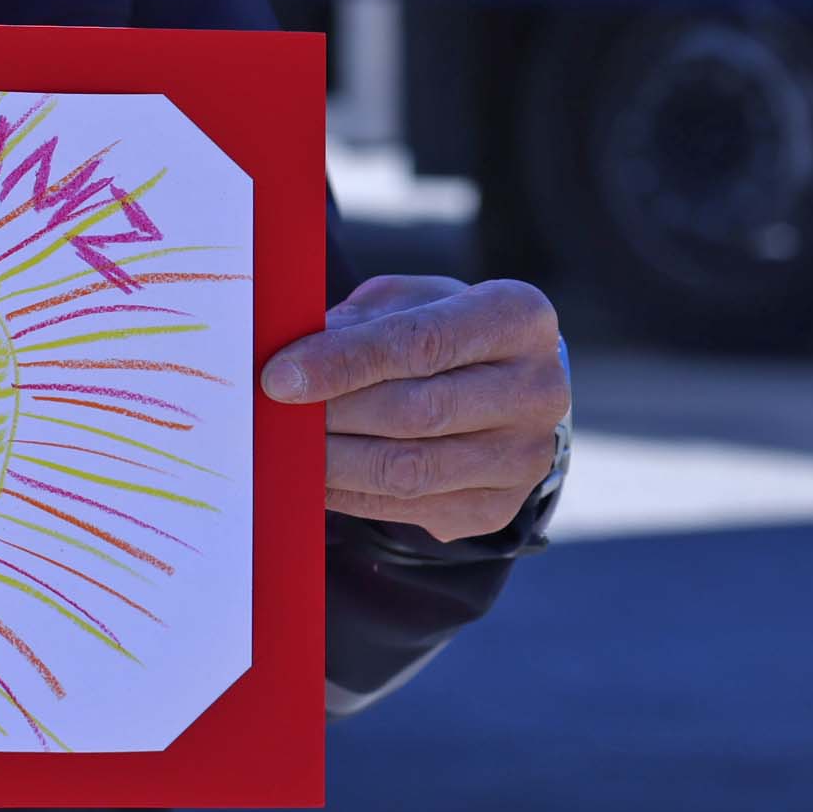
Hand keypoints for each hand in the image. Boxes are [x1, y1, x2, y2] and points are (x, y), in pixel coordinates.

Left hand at [260, 275, 567, 543]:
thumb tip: (295, 363)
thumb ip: (359, 324)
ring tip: (286, 447)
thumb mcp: (409, 303)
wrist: (501, 393)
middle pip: (417, 411)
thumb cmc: (443, 334)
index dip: (345, 361)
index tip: (279, 376)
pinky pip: (407, 508)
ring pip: (410, 470)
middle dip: (334, 414)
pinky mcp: (498, 508)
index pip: (423, 343)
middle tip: (274, 414)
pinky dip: (350, 495)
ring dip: (335, 461)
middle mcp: (538, 389)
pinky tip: (316, 476)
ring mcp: (524, 457)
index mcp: (519, 318)